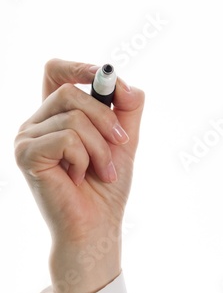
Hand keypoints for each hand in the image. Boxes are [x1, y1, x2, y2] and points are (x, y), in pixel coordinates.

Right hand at [14, 59, 144, 292]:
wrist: (97, 225)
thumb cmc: (106, 185)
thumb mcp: (123, 139)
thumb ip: (127, 107)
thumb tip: (125, 83)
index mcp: (55, 116)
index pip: (55, 71)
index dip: (79, 67)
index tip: (105, 76)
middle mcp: (36, 123)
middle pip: (70, 91)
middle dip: (105, 118)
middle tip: (120, 144)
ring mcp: (26, 138)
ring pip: (73, 117)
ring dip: (100, 148)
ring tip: (101, 171)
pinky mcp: (26, 154)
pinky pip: (66, 138)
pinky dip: (85, 158)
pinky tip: (78, 177)